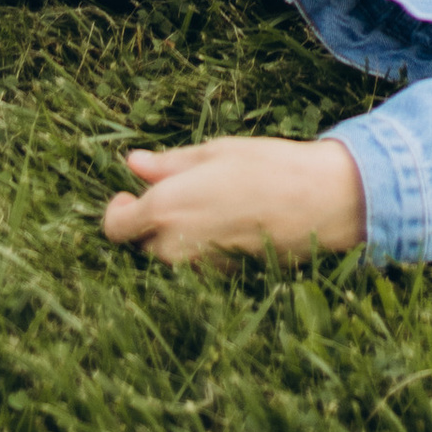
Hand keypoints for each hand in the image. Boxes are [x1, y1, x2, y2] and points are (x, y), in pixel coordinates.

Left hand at [101, 135, 363, 267]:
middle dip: (150, 221)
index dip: (117, 211)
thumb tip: (133, 164)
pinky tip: (228, 221)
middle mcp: (173, 246)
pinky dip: (199, 246)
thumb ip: (167, 164)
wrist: (316, 203)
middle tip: (181, 192)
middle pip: (141, 242)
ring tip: (209, 204)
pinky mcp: (220, 278)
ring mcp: (197, 267)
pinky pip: (194, 264)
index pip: (114, 226)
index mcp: (164, 209)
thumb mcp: (213, 153)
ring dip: (174, 234)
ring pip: (167, 255)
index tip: (129, 194)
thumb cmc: (265, 167)